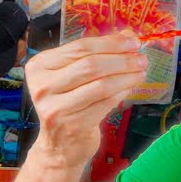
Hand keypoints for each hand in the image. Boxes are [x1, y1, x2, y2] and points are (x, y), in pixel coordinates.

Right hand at [26, 32, 147, 156]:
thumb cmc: (69, 105)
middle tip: (141, 58)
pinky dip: (122, 92)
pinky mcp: (72, 124)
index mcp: (39, 67)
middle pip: (90, 64)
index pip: (79, 47)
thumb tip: (128, 35)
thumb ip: (96, 54)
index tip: (133, 41)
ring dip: (126, 76)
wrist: (59, 146)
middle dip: (121, 59)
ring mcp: (55, 107)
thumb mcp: (73, 76)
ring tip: (141, 72)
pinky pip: (105, 102)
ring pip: (100, 84)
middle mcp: (42, 86)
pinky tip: (130, 87)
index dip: (110, 42)